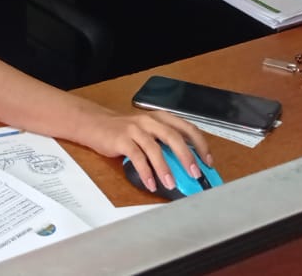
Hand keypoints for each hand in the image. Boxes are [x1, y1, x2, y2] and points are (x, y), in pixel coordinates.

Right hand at [77, 108, 212, 193]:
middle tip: (195, 173)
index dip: (200, 144)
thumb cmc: (123, 131)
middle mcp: (149, 121)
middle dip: (187, 156)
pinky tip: (150, 183)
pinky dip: (146, 171)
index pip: (186, 128)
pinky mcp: (121, 139)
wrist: (93, 123)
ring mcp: (134, 129)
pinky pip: (136, 156)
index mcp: (160, 118)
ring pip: (154, 148)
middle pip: (173, 136)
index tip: (208, 161)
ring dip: (165, 168)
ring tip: (171, 184)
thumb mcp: (147, 133)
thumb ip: (164, 145)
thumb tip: (185, 167)